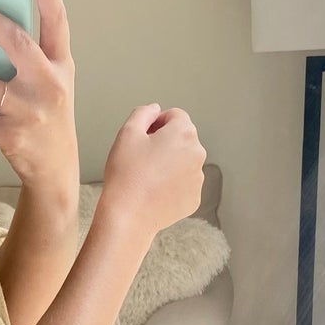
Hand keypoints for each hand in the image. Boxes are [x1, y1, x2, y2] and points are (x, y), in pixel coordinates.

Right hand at [101, 103, 206, 238]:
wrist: (128, 216)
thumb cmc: (126, 174)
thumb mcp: (127, 133)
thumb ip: (143, 113)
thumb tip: (154, 109)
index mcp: (184, 132)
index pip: (174, 116)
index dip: (156, 123)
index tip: (142, 138)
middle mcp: (198, 153)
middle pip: (182, 138)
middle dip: (164, 143)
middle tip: (141, 158)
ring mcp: (198, 178)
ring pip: (183, 162)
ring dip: (169, 163)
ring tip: (146, 176)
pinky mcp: (194, 198)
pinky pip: (184, 184)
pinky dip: (172, 184)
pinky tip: (153, 191)